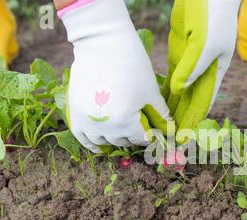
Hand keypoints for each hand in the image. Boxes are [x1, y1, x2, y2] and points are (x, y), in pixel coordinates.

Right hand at [60, 0, 170, 152]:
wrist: (102, 45)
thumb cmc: (132, 66)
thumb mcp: (151, 92)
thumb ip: (161, 116)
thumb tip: (170, 131)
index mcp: (126, 122)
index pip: (143, 139)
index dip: (152, 135)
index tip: (155, 131)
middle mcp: (105, 127)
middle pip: (124, 141)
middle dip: (134, 136)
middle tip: (140, 126)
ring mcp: (87, 121)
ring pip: (104, 142)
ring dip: (115, 141)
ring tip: (123, 135)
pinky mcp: (75, 114)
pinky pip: (83, 138)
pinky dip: (92, 144)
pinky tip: (100, 147)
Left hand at [162, 0, 241, 136]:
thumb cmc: (213, 17)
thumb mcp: (206, 44)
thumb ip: (193, 68)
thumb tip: (179, 90)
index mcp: (215, 73)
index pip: (202, 103)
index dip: (192, 121)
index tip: (182, 139)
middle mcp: (203, 73)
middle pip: (189, 103)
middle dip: (179, 121)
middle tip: (165, 139)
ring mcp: (190, 65)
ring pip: (179, 94)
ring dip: (170, 109)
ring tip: (157, 127)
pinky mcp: (179, 57)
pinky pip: (170, 79)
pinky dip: (163, 92)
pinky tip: (153, 104)